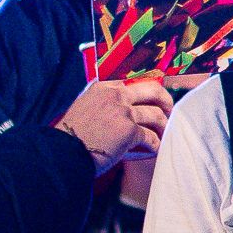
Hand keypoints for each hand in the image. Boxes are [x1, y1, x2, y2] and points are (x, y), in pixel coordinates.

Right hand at [59, 75, 176, 171]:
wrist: (63, 152)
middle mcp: (116, 95)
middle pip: (153, 90)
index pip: (134, 80)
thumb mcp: (84, 107)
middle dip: (166, 100)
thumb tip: (120, 108)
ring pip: (156, 115)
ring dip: (164, 126)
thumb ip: (102, 103)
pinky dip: (155, 145)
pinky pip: (151, 138)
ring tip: (164, 134)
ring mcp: (124, 112)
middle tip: (169, 111)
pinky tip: (154, 150)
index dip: (148, 90)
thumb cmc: (71, 136)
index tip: (154, 97)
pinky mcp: (130, 131)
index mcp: (104, 87)